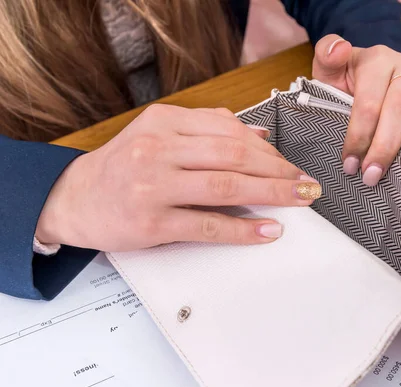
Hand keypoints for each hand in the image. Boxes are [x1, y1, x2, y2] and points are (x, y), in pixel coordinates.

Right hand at [35, 105, 321, 250]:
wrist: (73, 200)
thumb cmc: (122, 167)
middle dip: (279, 170)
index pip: (229, 131)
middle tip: (307, 182)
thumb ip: (207, 129)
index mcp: (164, 122)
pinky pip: (208, 225)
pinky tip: (268, 230)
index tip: (290, 164)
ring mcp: (154, 186)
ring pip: (226, 187)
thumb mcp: (158, 134)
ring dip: (271, 194)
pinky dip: (243, 229)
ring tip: (299, 199)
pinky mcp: (152, 223)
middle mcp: (158, 149)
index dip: (268, 149)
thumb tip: (259, 134)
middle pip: (234, 156)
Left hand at [312, 34, 400, 185]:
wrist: (371, 76)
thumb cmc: (347, 81)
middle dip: (385, 145)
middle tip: (372, 174)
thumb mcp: (330, 69)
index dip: (358, 135)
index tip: (349, 163)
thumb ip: (326, 55)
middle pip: (399, 107)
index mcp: (376, 60)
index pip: (368, 101)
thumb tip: (337, 49)